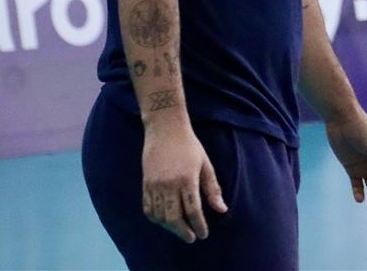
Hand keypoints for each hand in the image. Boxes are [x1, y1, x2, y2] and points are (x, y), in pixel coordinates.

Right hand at [141, 123, 227, 242]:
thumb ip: (212, 189)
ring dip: (170, 227)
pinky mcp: (145, 183)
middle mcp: (169, 184)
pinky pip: (148, 208)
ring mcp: (155, 185)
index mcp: (187, 179)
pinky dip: (155, 218)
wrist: (165, 129)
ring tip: (180, 230)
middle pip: (174, 218)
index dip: (199, 225)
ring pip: (160, 216)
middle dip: (183, 231)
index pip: (193, 210)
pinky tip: (164, 221)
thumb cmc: (189, 145)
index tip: (203, 234)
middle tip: (191, 237)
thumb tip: (221, 210)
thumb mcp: (205, 164)